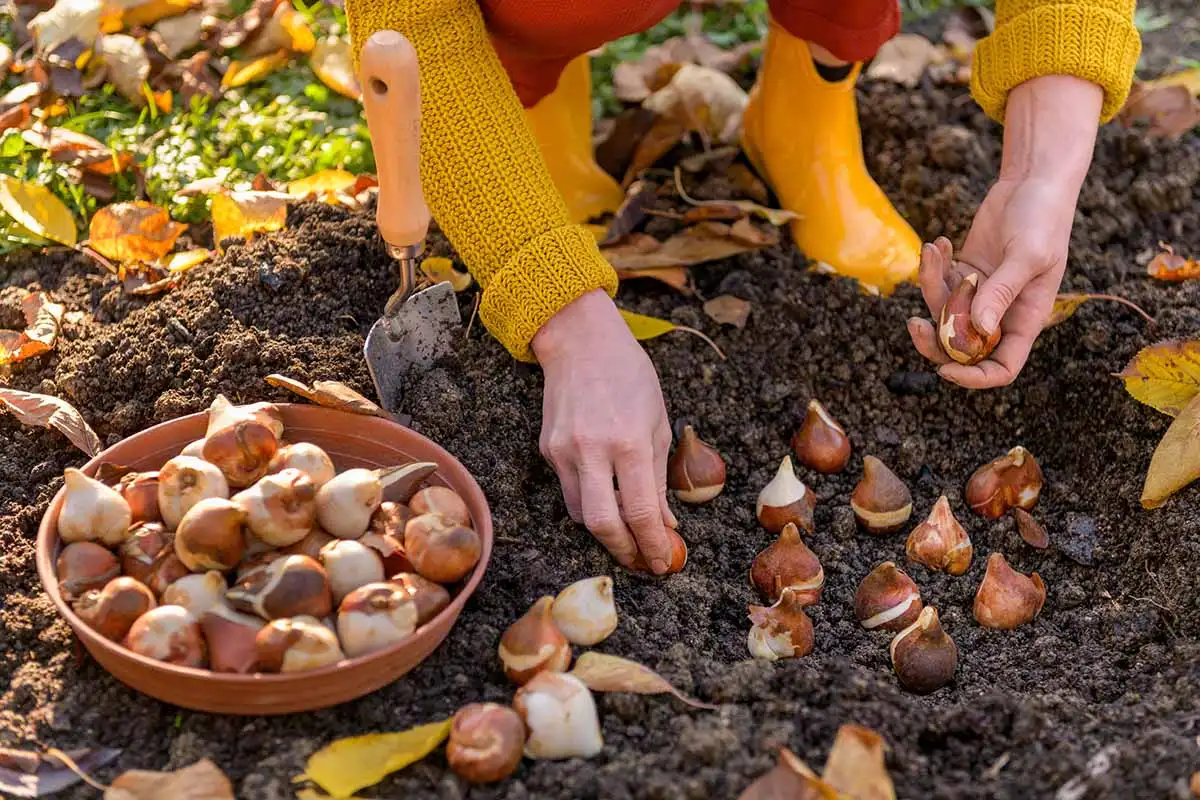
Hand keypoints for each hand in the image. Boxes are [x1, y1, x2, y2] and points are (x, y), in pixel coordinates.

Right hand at [532, 289, 676, 572]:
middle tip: (642, 561)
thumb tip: (665, 523)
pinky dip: (590, 503)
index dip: (653, 544)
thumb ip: (659, 477)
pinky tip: (606, 498)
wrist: (579, 340)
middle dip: (625, 551)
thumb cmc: (629, 375)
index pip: (641, 511)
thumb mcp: (659, 421)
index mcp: (630, 441)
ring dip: (606, 531)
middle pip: (603, 524)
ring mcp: (564, 451)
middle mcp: (593, 450)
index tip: (664, 561)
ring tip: (628, 534)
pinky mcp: (547, 450)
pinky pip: (569, 491)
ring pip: (581, 514)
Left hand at [906, 177, 1073, 386]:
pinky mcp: (963, 274)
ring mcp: (979, 294)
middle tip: (914, 324)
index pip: (1001, 367)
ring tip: (933, 251)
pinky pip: (938, 284)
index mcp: (1025, 320)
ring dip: (930, 286)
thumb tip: (979, 328)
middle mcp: (1001, 314)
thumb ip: (1002, 291)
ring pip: (942, 312)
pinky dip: (933, 268)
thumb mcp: (1027, 254)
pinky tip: (939, 243)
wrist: (1033, 182)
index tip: (946, 370)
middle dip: (934, 341)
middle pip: (961, 349)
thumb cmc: (1043, 217)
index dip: (974, 377)